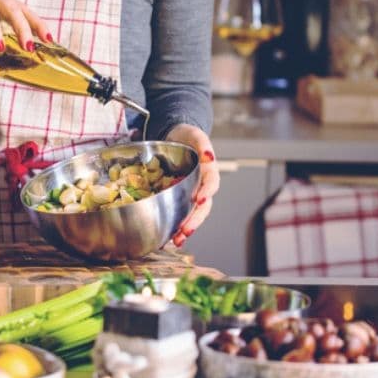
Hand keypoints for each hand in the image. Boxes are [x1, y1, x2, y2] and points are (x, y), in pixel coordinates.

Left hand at [165, 124, 219, 247]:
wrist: (176, 138)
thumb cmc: (187, 137)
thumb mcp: (194, 135)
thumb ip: (202, 143)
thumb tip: (208, 155)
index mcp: (208, 171)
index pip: (211, 183)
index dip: (206, 192)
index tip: (199, 200)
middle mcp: (202, 185)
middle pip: (202, 207)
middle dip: (195, 220)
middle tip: (185, 231)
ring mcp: (191, 194)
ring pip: (192, 215)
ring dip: (186, 229)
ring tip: (177, 241)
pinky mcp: (179, 199)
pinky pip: (179, 214)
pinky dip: (174, 227)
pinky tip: (167, 238)